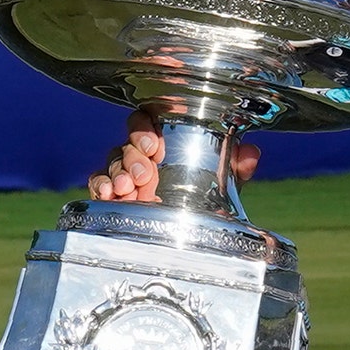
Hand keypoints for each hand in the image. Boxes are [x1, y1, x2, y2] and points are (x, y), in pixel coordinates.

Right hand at [88, 110, 261, 201]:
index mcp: (165, 140)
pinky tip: (108, 195)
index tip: (155, 147)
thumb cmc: (205, 193)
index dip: (145, 129)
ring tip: (127, 189)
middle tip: (145, 176)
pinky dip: (100, 187)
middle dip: (133, 157)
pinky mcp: (112, 193)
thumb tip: (251, 154)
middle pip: (127, 143)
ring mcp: (125, 173)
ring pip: (113, 163)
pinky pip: (99, 183)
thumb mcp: (225, 181)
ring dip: (118, 174)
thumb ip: (237, 166)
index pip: (146, 121)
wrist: (192, 228)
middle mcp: (142, 153)